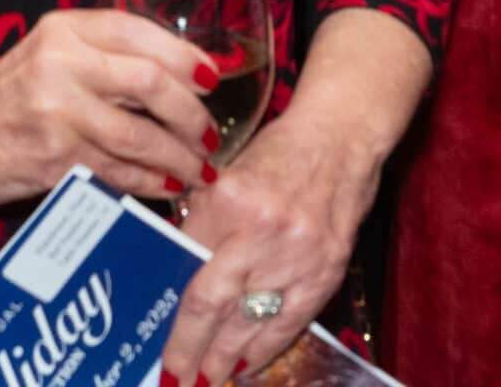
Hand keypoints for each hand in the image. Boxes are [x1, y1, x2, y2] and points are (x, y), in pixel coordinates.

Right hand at [0, 9, 216, 209]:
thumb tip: (186, 73)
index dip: (185, 55)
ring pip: (141, 137)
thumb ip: (105, 54)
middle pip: (151, 81)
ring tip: (200, 169)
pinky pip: (119, 174)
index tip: (212, 78)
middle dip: (191, 113)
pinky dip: (151, 184)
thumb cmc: (8, 93)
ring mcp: (55, 114)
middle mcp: (59, 63)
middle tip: (208, 134)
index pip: (139, 31)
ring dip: (180, 158)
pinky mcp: (53, 161)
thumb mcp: (50, 53)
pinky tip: (167, 187)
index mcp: (63, 28)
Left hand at [156, 108, 375, 386]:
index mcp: (227, 200)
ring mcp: (296, 255)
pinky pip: (289, 320)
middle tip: (175, 377)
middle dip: (191, 348)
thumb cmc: (279, 152)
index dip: (173, 311)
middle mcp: (260, 231)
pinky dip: (265, 347)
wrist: (340, 137)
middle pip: (212, 303)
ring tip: (206, 378)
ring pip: (250, 320)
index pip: (188, 266)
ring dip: (225, 356)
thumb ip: (203, 220)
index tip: (159, 339)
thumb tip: (179, 269)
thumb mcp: (227, 175)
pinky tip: (245, 365)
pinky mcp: (325, 270)